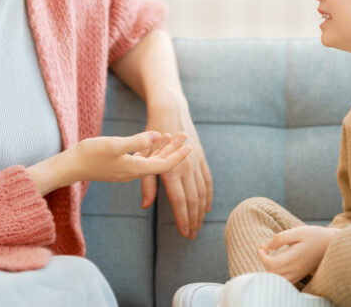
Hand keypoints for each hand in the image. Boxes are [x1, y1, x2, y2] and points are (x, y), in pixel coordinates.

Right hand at [27, 131, 190, 195]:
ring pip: (151, 162)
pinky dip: (150, 152)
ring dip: (163, 150)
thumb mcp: (114, 145)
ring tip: (172, 135)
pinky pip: (142, 161)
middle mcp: (133, 173)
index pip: (164, 166)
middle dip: (174, 150)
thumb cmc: (90, 154)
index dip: (178, 156)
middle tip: (184, 135)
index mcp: (134, 169)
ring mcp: (126, 171)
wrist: (70, 166)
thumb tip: (157, 136)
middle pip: (160, 163)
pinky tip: (152, 142)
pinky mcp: (120, 168)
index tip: (190, 146)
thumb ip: (137, 141)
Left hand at [141, 97, 212, 239]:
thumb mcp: (142, 158)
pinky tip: (206, 208)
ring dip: (201, 212)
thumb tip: (145, 206)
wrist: (170, 113)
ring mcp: (196, 163)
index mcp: (171, 169)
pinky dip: (208, 196)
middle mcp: (186, 168)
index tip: (184, 233)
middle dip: (193, 220)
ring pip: (202, 193)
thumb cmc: (152, 137)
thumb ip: (146, 183)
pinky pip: (208, 181)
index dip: (182, 219)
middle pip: (193, 201)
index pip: (179, 201)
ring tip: (198, 227)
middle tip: (191, 236)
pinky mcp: (201, 159)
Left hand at [257, 226, 336, 283]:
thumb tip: (269, 245)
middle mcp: (296, 268)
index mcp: (294, 257)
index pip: (271, 263)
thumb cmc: (315, 235)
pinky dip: (277, 274)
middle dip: (264, 261)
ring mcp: (299, 273)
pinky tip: (278, 262)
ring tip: (270, 256)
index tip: (263, 246)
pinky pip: (286, 280)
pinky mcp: (301, 274)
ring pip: (278, 278)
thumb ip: (282, 238)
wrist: (331, 243)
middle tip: (265, 249)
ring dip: (270, 269)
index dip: (262, 255)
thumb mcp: (298, 231)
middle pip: (272, 272)